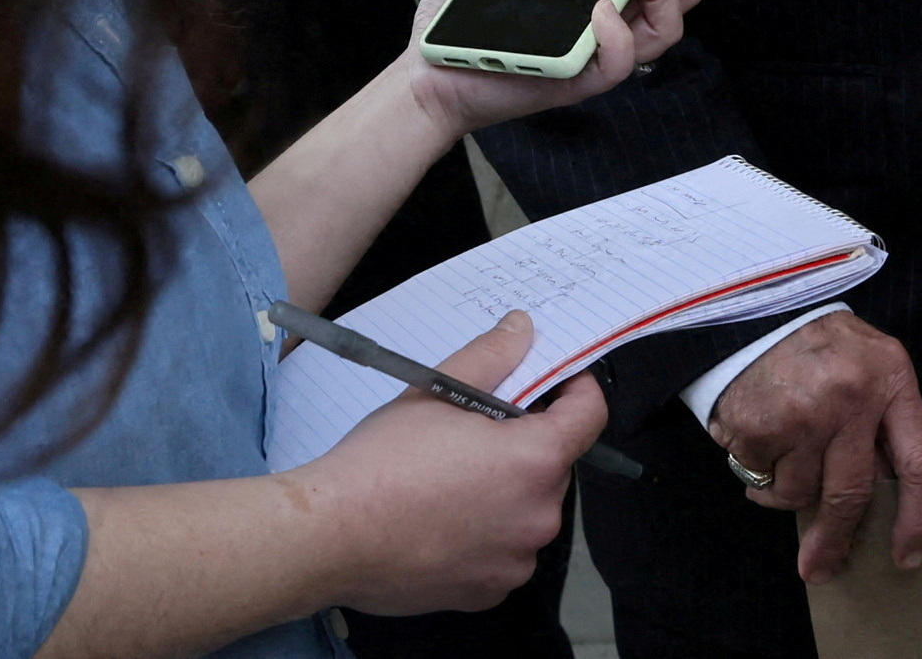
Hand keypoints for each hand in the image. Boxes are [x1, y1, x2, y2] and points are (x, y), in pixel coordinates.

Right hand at [299, 313, 606, 614]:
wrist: (330, 536)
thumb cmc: (381, 462)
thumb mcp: (437, 391)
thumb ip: (493, 357)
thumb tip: (523, 329)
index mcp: (536, 461)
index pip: (590, 416)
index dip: (576, 390)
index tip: (556, 381)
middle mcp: (539, 516)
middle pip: (553, 465)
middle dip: (525, 445)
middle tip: (476, 433)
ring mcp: (515, 561)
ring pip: (527, 511)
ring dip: (505, 494)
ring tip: (450, 481)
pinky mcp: (489, 592)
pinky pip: (503, 552)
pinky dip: (485, 536)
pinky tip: (441, 521)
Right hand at [711, 311, 921, 583]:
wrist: (753, 309)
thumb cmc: (820, 345)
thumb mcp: (870, 364)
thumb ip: (884, 423)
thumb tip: (885, 503)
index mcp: (891, 380)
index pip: (921, 463)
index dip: (921, 517)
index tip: (910, 556)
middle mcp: (851, 398)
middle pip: (852, 494)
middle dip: (836, 538)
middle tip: (821, 566)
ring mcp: (803, 414)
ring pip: (801, 493)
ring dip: (787, 489)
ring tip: (781, 453)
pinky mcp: (759, 426)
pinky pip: (761, 479)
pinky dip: (758, 471)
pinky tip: (759, 437)